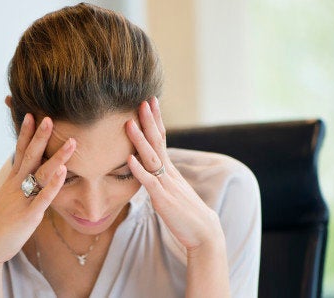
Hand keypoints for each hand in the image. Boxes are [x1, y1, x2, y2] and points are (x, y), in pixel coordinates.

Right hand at [0, 113, 75, 266]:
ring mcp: (23, 200)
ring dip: (57, 157)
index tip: (31, 114)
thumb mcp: (10, 201)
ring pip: (41, 173)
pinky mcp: (29, 215)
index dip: (26, 133)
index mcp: (12, 182)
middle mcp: (16, 187)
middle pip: (30, 156)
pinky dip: (54, 184)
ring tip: (72, 142)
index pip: (20, 152)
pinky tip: (63, 172)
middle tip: (49, 117)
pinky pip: (43, 197)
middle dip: (40, 136)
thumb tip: (32, 179)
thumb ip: (21, 189)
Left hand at [125, 97, 224, 250]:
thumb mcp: (172, 191)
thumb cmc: (186, 213)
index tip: (150, 101)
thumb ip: (161, 178)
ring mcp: (166, 185)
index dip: (156, 120)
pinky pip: (149, 183)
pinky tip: (129, 159)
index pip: (162, 139)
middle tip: (143, 100)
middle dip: (149, 121)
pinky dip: (139, 170)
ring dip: (140, 140)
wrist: (204, 233)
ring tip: (129, 123)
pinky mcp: (163, 200)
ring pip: (151, 158)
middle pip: (157, 142)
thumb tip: (150, 169)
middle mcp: (168, 173)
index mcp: (170, 170)